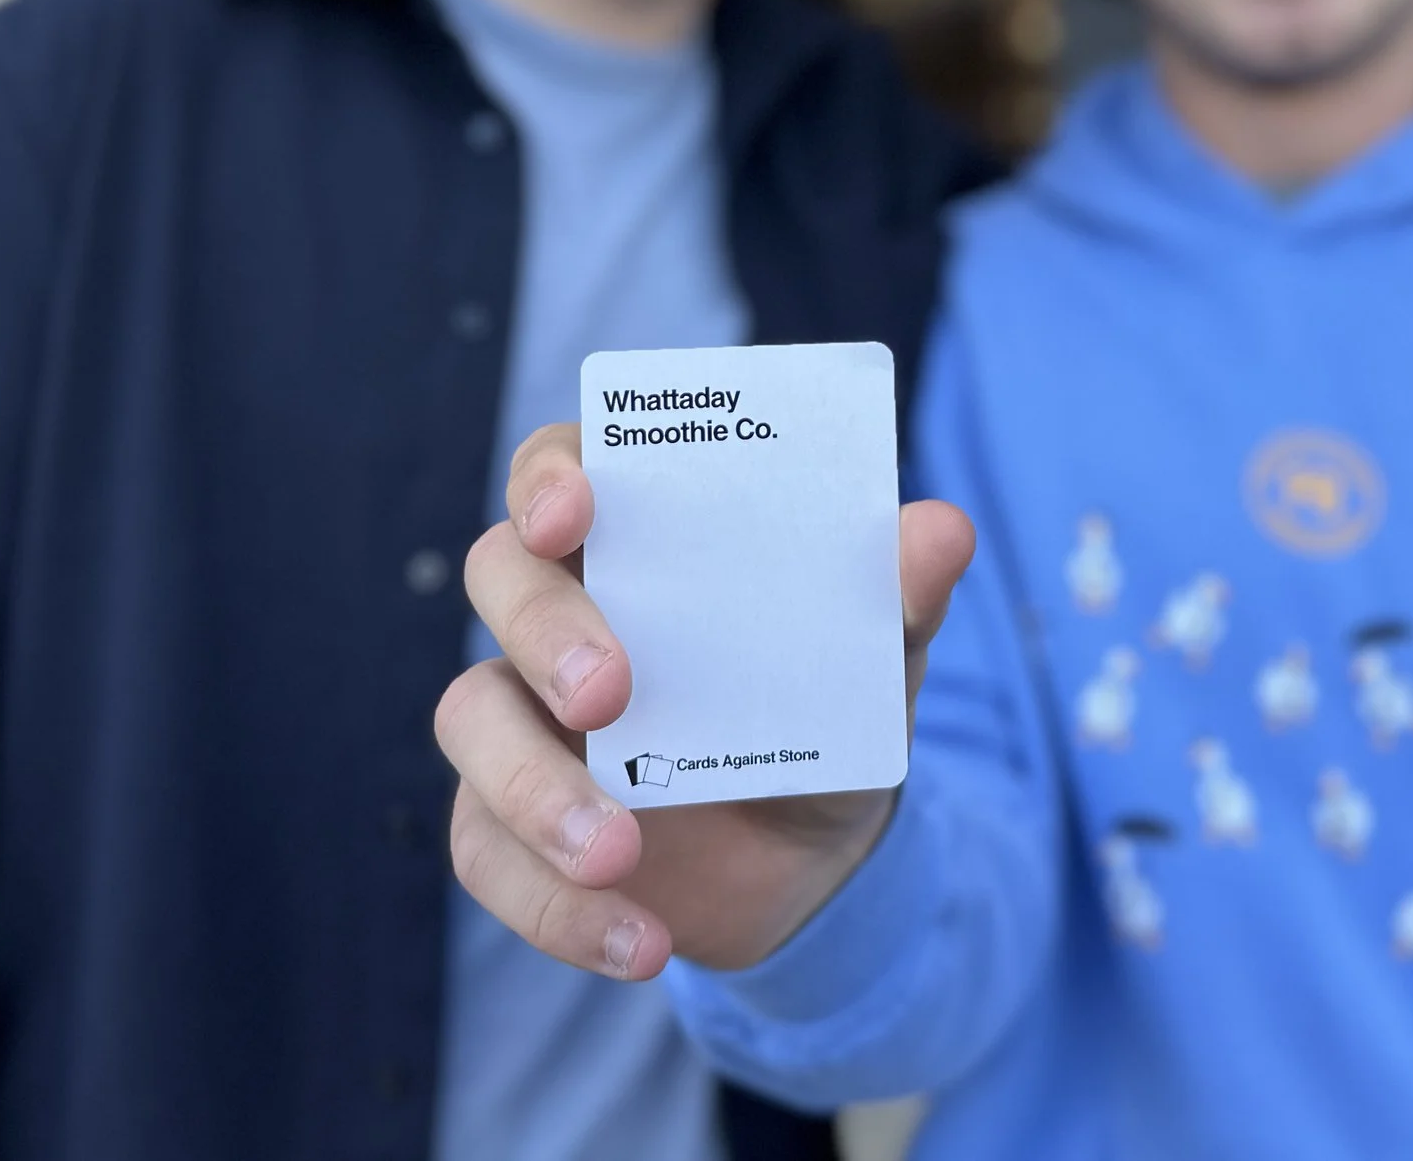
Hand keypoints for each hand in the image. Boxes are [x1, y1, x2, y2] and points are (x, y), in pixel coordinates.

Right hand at [433, 422, 974, 982]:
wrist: (815, 854)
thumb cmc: (823, 708)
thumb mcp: (874, 660)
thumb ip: (900, 599)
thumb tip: (943, 531)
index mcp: (634, 541)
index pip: (560, 470)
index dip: (549, 477)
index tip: (573, 512)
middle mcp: (558, 614)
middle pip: (500, 578)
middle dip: (544, 630)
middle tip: (609, 693)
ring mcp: (523, 718)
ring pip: (469, 721)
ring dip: (534, 791)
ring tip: (622, 852)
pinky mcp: (509, 821)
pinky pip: (489, 855)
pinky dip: (556, 908)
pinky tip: (642, 942)